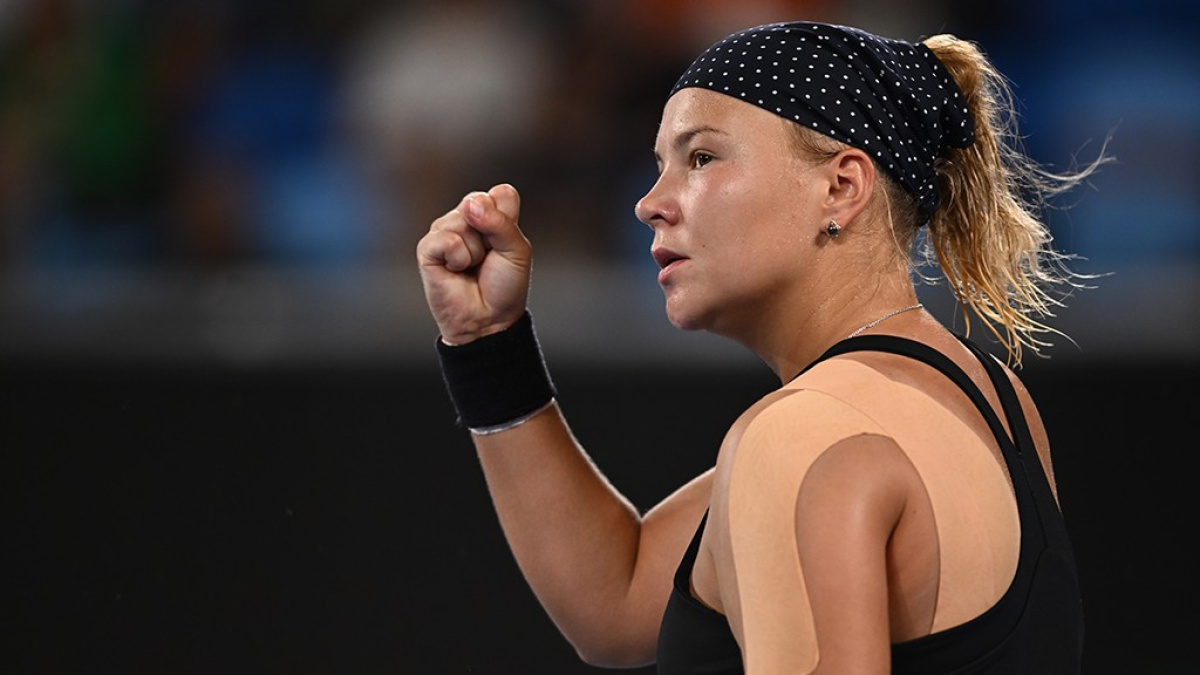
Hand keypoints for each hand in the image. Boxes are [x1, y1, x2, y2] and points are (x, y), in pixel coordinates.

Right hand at [416, 183, 531, 344]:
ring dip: (475, 251)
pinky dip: (458, 258)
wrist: (489, 319)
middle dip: (491, 234)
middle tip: (488, 258)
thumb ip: (501, 222)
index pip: (500, 193)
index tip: (506, 244)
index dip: (507, 218)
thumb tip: (470, 206)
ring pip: (462, 221)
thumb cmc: (504, 286)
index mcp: (489, 214)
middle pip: (479, 202)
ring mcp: (444, 231)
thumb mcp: (517, 250)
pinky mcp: (427, 248)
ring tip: (472, 267)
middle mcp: (465, 218)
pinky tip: (456, 270)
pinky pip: (445, 239)